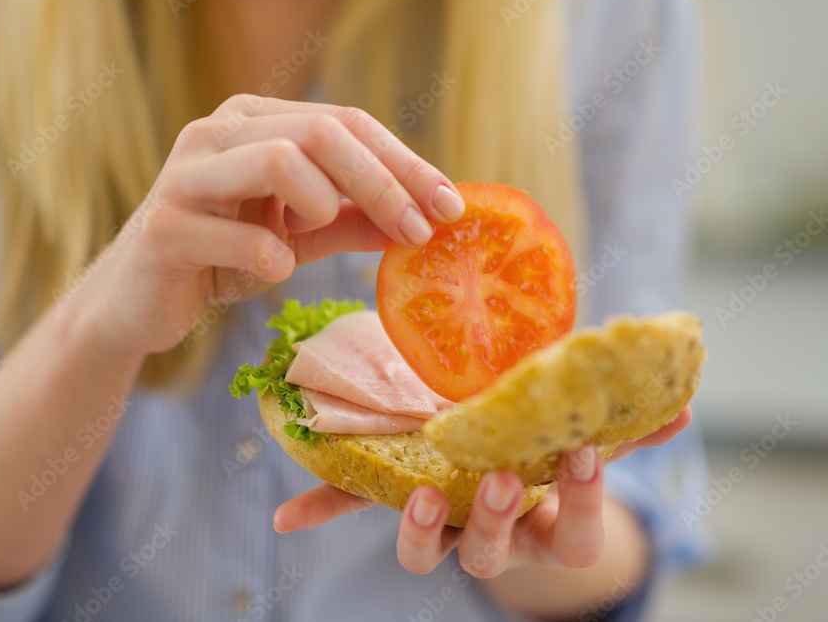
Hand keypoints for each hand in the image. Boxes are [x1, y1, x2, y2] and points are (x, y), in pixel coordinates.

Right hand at [76, 95, 464, 354]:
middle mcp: (217, 133)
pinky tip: (273, 271)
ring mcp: (185, 176)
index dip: (406, 163)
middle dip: (384, 182)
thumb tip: (427, 218)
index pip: (346, 123)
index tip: (451, 208)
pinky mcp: (164, 228)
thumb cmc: (222, 258)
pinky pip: (236, 235)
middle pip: (321, 132)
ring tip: (322, 232)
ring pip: (278, 159)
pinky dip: (271, 258)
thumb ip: (353, 219)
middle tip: (419, 232)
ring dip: (324, 203)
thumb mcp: (298, 235)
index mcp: (253, 121)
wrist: (137, 302)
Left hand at [274, 406, 691, 577]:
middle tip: (495, 479)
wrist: (504, 478)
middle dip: (495, 519)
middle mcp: (493, 537)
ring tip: (423, 496)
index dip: (576, 500)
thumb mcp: (580, 443)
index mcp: (542, 522)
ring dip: (424, 530)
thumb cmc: (545, 459)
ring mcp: (443, 527)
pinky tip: (286, 517)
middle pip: (493, 555)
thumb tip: (680, 410)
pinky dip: (322, 510)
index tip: (579, 453)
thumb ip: (622, 433)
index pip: (570, 532)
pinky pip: (356, 508)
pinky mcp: (396, 504)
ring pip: (431, 554)